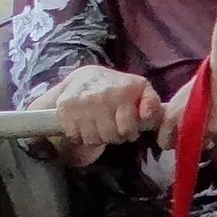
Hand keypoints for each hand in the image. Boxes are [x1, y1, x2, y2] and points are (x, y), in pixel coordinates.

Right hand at [42, 65, 163, 150]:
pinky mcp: (65, 108)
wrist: (86, 78)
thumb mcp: (141, 91)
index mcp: (127, 89)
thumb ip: (152, 104)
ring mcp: (83, 101)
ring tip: (100, 126)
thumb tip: (148, 117)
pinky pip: (75, 136)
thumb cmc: (119, 89)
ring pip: (93, 138)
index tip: (129, 127)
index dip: (131, 132)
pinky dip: (80, 136)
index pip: (128, 129)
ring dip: (97, 137)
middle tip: (113, 128)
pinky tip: (85, 125)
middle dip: (115, 136)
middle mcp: (104, 94)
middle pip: (111, 136)